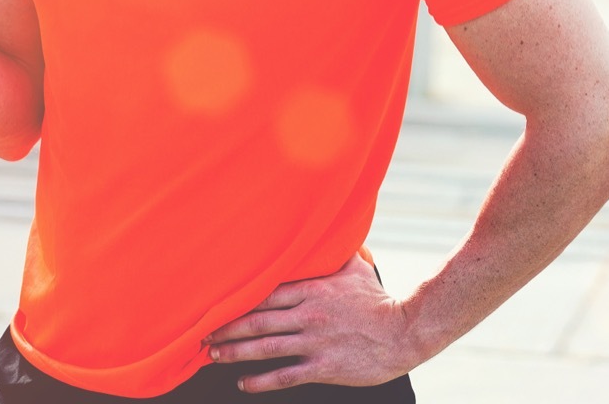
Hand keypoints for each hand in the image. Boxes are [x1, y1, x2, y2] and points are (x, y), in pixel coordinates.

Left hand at [204, 255, 418, 392]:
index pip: (264, 293)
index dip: (236, 300)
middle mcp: (307, 314)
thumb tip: (330, 226)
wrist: (406, 332)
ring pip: (265, 347)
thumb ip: (334, 251)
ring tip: (214, 356)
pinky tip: (244, 383)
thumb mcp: (355, 268)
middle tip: (202, 334)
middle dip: (226, 328)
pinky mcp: (323, 366)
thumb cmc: (378, 299)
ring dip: (235, 352)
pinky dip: (261, 380)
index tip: (213, 304)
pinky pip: (285, 374)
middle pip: (257, 320)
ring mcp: (314, 341)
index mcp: (310, 289)